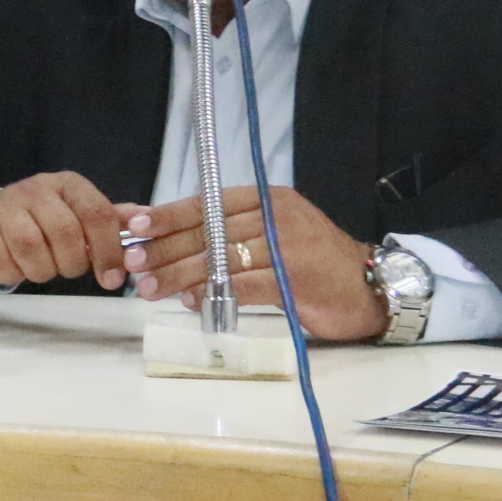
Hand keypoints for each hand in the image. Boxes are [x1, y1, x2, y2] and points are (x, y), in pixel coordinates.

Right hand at [0, 172, 131, 288]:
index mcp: (67, 185)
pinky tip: (16, 266)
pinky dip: (13, 273)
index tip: (112, 278)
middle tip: (67, 270)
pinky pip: (2, 259)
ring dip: (42, 270)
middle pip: (65, 232)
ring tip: (42, 267)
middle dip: (72, 263)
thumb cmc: (42, 221)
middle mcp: (35, 188)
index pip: (97, 213)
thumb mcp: (78, 216)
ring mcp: (4, 204)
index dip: (108, 250)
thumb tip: (146, 220)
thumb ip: (110, 220)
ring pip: (32, 247)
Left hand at [121, 185, 381, 340]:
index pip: (207, 204)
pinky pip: (242, 285)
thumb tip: (169, 240)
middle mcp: (276, 217)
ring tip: (150, 288)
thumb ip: (231, 231)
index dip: (167, 216)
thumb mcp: (274, 233)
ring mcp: (287, 247)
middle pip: (207, 231)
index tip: (134, 227)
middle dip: (164, 248)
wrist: (369, 288)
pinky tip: (191, 301)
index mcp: (268, 199)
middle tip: (131, 263)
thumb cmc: (313, 262)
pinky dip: (213, 294)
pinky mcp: (294, 280)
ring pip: (219, 258)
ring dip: (179, 275)